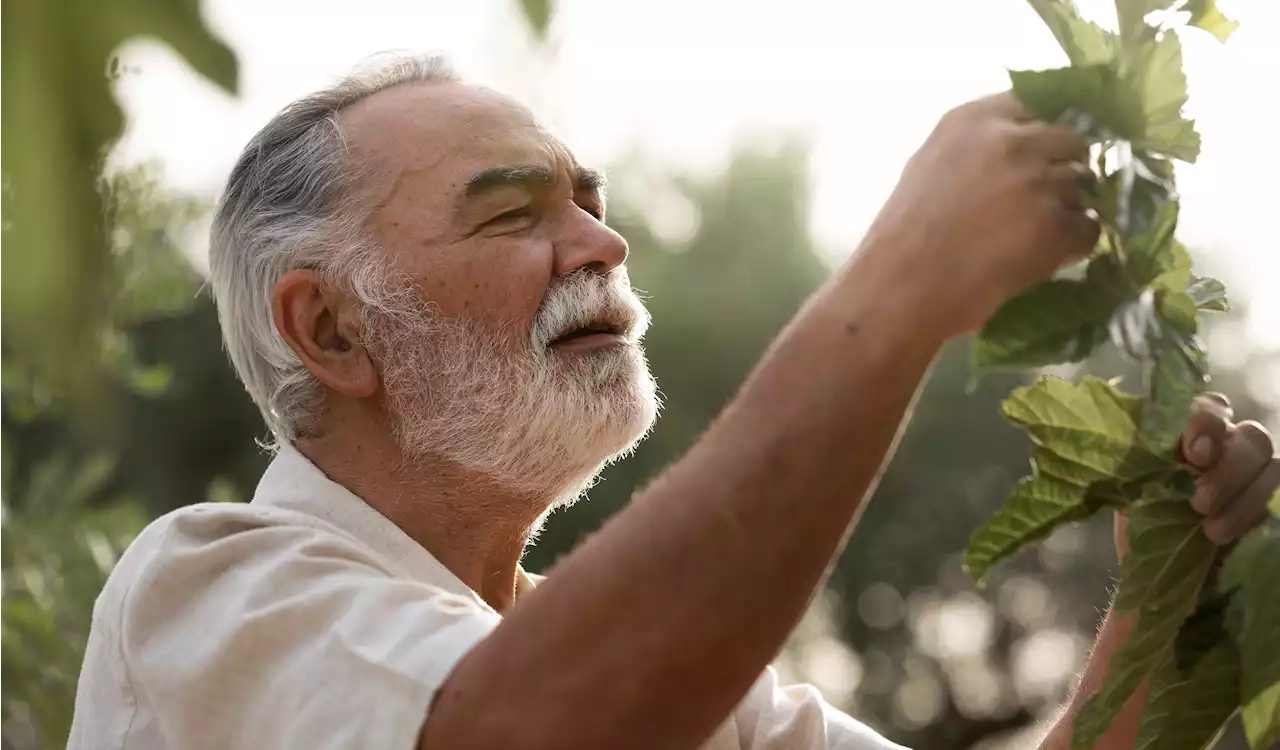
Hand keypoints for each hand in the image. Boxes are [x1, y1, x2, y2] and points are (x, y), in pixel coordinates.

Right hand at [862, 91, 1098, 337]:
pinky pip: (1089, 228)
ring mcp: (1037, 182)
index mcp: (974, 119)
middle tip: (1043, 202)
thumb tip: (1023, 140)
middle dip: (1064, 169)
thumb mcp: (930, 164)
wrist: (898, 289)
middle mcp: (1011, 141)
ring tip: (1034, 236)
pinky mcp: (1056, 226)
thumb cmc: (902, 235)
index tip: (1044, 151)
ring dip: (1069, 209)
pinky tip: (1042, 258)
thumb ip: (977, 144)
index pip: (1038, 101)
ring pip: (1084, 186)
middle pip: (1071, 141)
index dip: (1046, 129)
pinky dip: (1073, 245)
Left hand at [1114, 393, 1277, 557]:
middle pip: (1252, 437)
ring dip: (1245, 499)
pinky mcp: (1272, 507)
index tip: (1192, 452)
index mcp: (1192, 438)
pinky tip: (1237, 537)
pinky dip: (1258, 515)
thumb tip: (1139, 459)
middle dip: (1228, 469)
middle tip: (1199, 502)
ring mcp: (1257, 478)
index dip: (1207, 421)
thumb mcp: (1131, 500)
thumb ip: (1139, 472)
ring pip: (1274, 467)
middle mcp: (1230, 450)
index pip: (1211, 408)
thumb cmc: (1142, 532)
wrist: (1160, 577)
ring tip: (1211, 533)